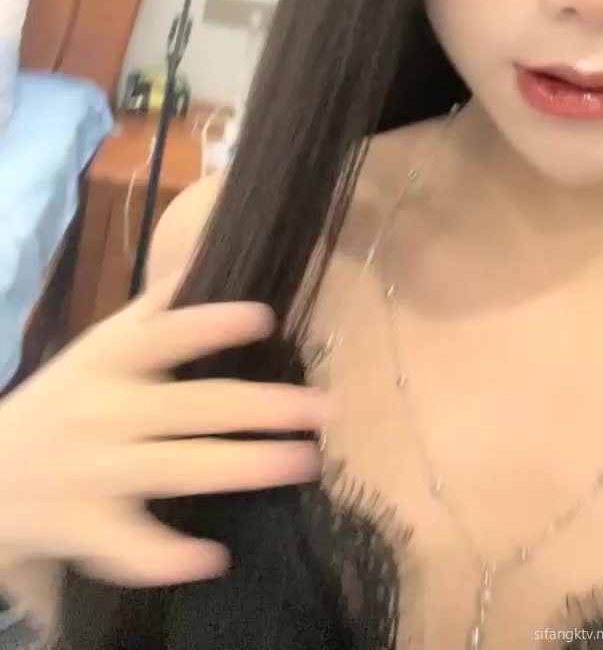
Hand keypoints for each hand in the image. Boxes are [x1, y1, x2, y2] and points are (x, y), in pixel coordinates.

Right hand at [0, 277, 334, 586]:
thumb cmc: (63, 402)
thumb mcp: (97, 348)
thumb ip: (150, 312)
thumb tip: (204, 260)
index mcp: (107, 361)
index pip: (167, 335)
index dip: (214, 323)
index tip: (265, 316)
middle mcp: (104, 411)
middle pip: (193, 407)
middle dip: (264, 408)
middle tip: (324, 409)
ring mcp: (95, 472)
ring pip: (179, 470)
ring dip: (247, 467)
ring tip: (304, 462)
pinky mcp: (87, 526)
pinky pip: (133, 547)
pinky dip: (171, 556)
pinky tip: (215, 556)